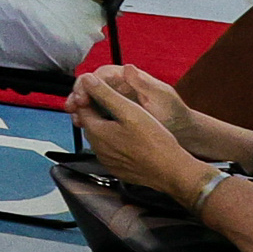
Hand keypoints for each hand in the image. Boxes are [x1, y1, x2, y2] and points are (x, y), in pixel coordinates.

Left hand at [71, 66, 209, 199]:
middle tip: (115, 100)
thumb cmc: (154, 142)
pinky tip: (131, 136)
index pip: (82, 107)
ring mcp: (107, 160)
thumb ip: (106, 94)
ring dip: (108, 125)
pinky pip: (111, 150)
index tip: (101, 88)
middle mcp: (97, 148)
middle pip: (91, 122)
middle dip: (98, 110)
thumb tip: (87, 80)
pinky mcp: (118, 168)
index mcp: (96, 132)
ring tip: (126, 117)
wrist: (170, 171)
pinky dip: (116, 141)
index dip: (90, 95)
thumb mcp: (130, 110)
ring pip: (101, 136)